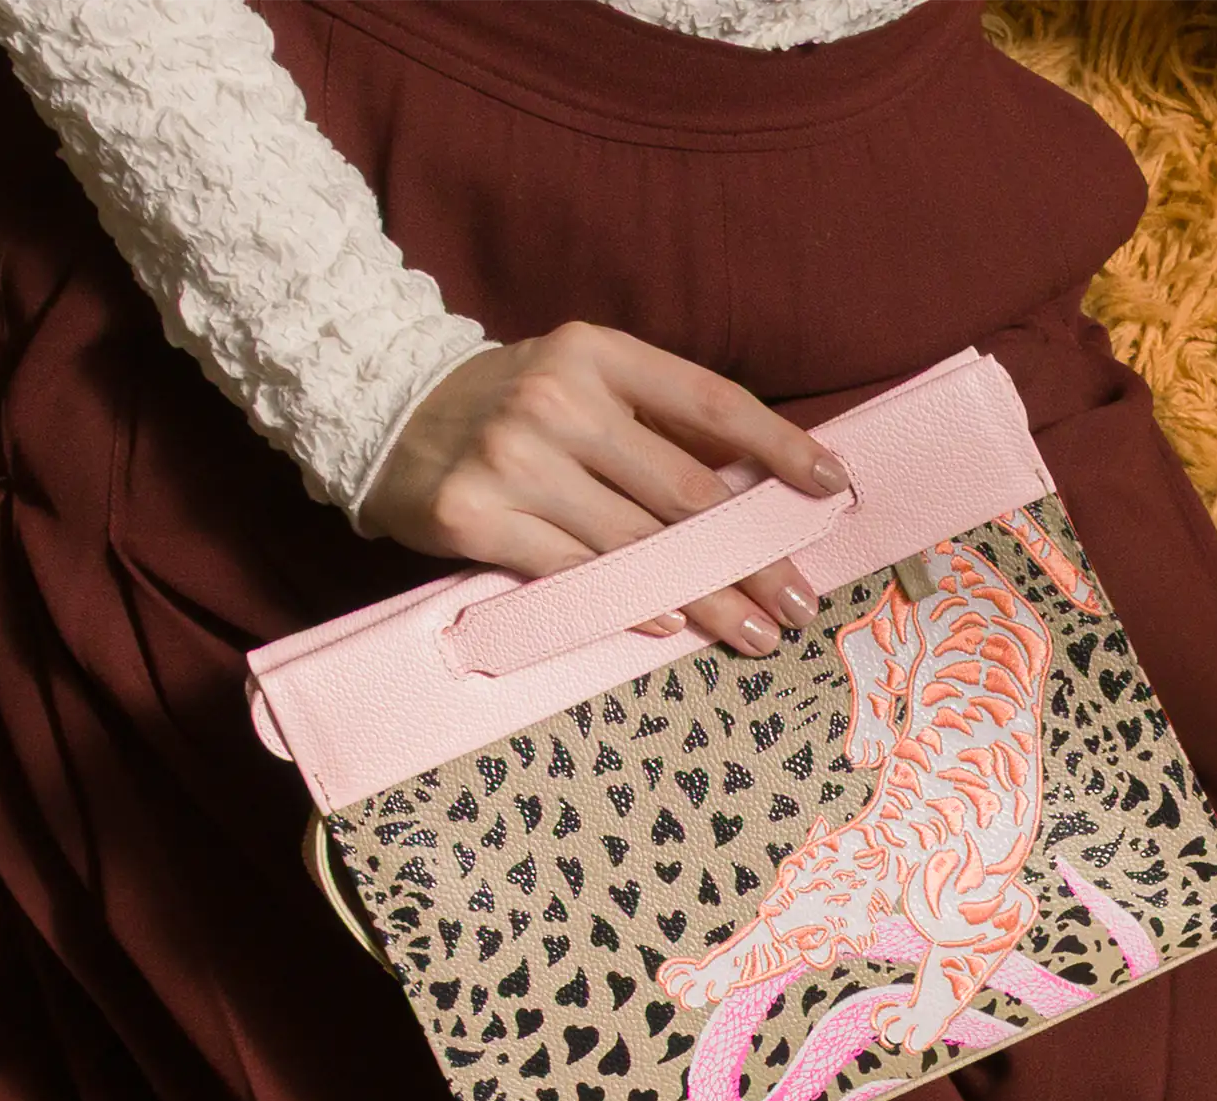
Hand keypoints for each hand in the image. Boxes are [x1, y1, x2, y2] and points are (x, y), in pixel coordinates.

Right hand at [358, 320, 849, 656]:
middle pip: (684, 491)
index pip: (710, 403)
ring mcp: (513, 459)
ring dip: (707, 596)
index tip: (831, 489)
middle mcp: (558, 398)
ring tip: (755, 633)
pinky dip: (629, 601)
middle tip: (799, 600)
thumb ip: (656, 421)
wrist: (385, 414)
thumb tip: (757, 486)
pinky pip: (573, 572)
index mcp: (599, 352)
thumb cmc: (511, 407)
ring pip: (636, 544)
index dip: (778, 448)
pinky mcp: (475, 517)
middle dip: (752, 553)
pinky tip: (674, 622)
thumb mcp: (583, 382)